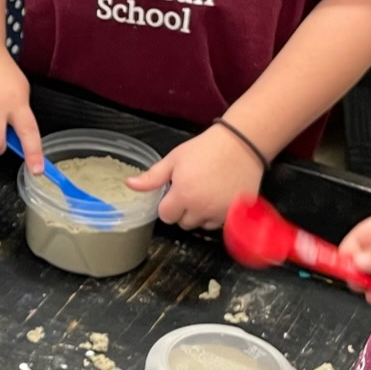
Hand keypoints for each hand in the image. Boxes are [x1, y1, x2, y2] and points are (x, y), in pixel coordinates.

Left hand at [134, 125, 262, 230]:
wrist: (241, 144)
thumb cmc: (206, 149)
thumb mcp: (174, 159)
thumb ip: (152, 177)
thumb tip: (129, 185)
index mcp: (182, 195)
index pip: (165, 216)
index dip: (168, 203)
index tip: (175, 191)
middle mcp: (201, 208)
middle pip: (182, 223)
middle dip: (183, 210)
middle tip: (192, 189)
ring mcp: (219, 213)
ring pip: (201, 225)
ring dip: (200, 214)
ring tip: (206, 192)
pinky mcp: (235, 214)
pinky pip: (219, 224)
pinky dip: (216, 215)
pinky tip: (218, 197)